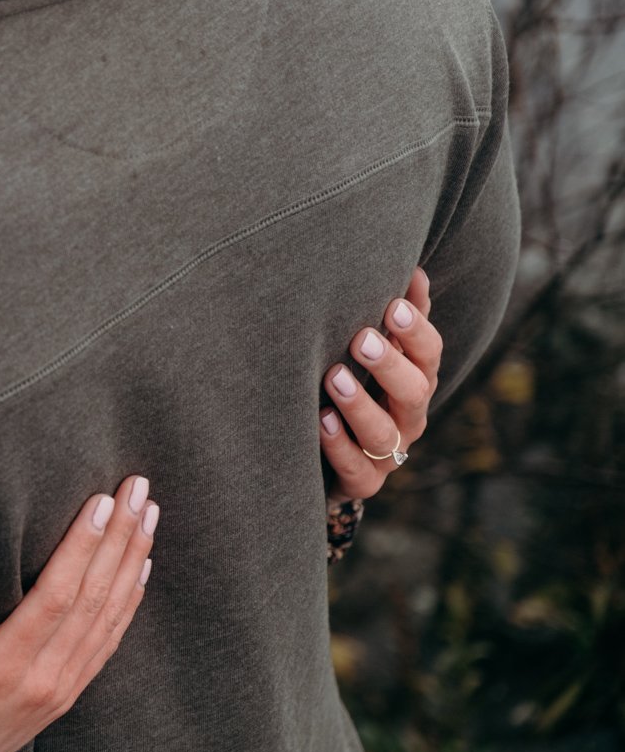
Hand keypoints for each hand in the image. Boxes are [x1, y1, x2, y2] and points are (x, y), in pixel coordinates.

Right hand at [0, 476, 157, 751]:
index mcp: (5, 670)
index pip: (56, 598)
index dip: (80, 548)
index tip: (99, 503)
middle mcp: (45, 678)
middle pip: (93, 597)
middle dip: (118, 537)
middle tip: (137, 487)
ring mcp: (61, 687)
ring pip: (109, 614)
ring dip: (131, 559)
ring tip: (148, 512)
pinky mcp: (66, 692)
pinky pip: (109, 638)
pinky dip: (130, 598)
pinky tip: (139, 566)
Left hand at [320, 267, 442, 500]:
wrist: (327, 457)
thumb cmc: (354, 387)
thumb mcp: (373, 354)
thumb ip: (396, 318)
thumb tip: (413, 269)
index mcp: (415, 381)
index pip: (429, 355)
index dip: (416, 332)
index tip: (393, 305)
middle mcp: (408, 418)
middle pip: (415, 392)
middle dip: (390, 365)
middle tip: (361, 338)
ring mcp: (387, 454)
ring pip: (384, 434)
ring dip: (359, 405)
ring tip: (332, 378)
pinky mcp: (362, 482)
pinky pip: (357, 469)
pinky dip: (339, 446)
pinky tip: (320, 421)